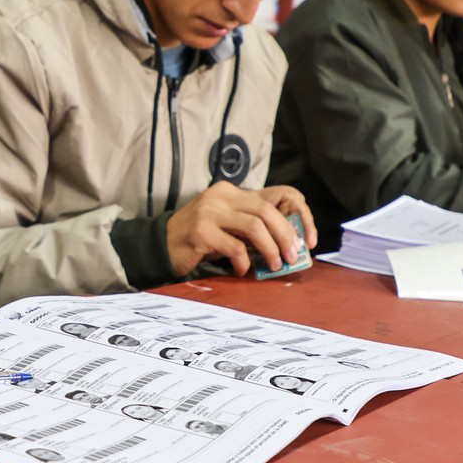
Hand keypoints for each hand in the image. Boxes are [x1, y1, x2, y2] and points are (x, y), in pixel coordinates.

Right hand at [166, 181, 312, 276]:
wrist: (161, 245)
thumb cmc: (198, 239)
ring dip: (270, 249)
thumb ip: (249, 226)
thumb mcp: (225, 224)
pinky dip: (243, 262)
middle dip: (285, 236)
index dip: (290, 222)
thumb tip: (285, 242)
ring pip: (254, 227)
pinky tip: (241, 270)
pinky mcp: (201, 232)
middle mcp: (220, 197)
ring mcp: (209, 212)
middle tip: (292, 256)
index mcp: (229, 192)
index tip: (301, 242)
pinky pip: (234, 247)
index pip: (269, 202)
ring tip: (274, 265)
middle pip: (265, 212)